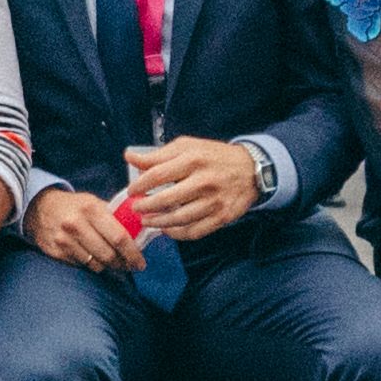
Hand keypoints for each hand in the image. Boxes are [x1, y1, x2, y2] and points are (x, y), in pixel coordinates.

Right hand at [26, 182, 146, 277]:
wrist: (40, 207)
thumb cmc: (74, 206)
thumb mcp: (94, 203)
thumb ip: (116, 217)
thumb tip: (140, 233)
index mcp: (91, 209)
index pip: (119, 237)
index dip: (133, 254)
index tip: (140, 263)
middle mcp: (76, 225)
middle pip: (108, 255)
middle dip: (123, 264)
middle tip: (129, 266)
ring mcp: (65, 240)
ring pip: (96, 265)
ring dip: (108, 266)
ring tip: (111, 260)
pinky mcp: (56, 252)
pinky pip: (82, 266)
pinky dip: (91, 264)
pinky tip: (93, 257)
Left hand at [115, 134, 266, 243]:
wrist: (251, 169)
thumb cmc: (214, 157)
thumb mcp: (187, 147)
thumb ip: (158, 155)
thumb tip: (130, 157)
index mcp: (193, 159)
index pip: (157, 175)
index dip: (140, 185)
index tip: (132, 191)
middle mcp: (204, 181)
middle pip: (166, 200)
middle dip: (145, 206)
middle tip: (136, 208)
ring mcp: (214, 201)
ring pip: (179, 219)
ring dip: (158, 222)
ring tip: (147, 221)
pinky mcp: (222, 217)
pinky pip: (195, 232)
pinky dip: (178, 233)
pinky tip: (168, 229)